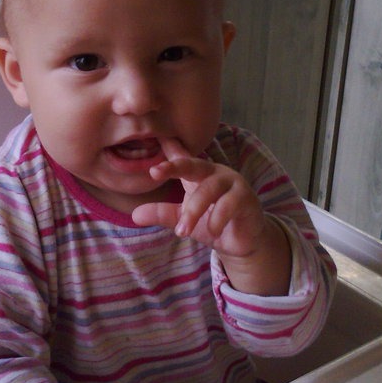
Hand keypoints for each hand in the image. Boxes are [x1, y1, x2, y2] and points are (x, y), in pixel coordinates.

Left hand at [132, 138, 290, 293]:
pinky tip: (212, 231)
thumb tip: (136, 215)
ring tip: (182, 231)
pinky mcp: (246, 198)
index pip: (180, 158)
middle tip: (155, 172)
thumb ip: (162, 214)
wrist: (242, 241)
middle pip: (193, 164)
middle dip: (174, 166)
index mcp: (198, 174)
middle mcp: (214, 173)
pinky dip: (216, 220)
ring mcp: (233, 183)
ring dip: (193, 211)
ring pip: (208, 190)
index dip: (167, 148)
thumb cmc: (212, 223)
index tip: (153, 141)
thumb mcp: (183, 219)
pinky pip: (228, 205)